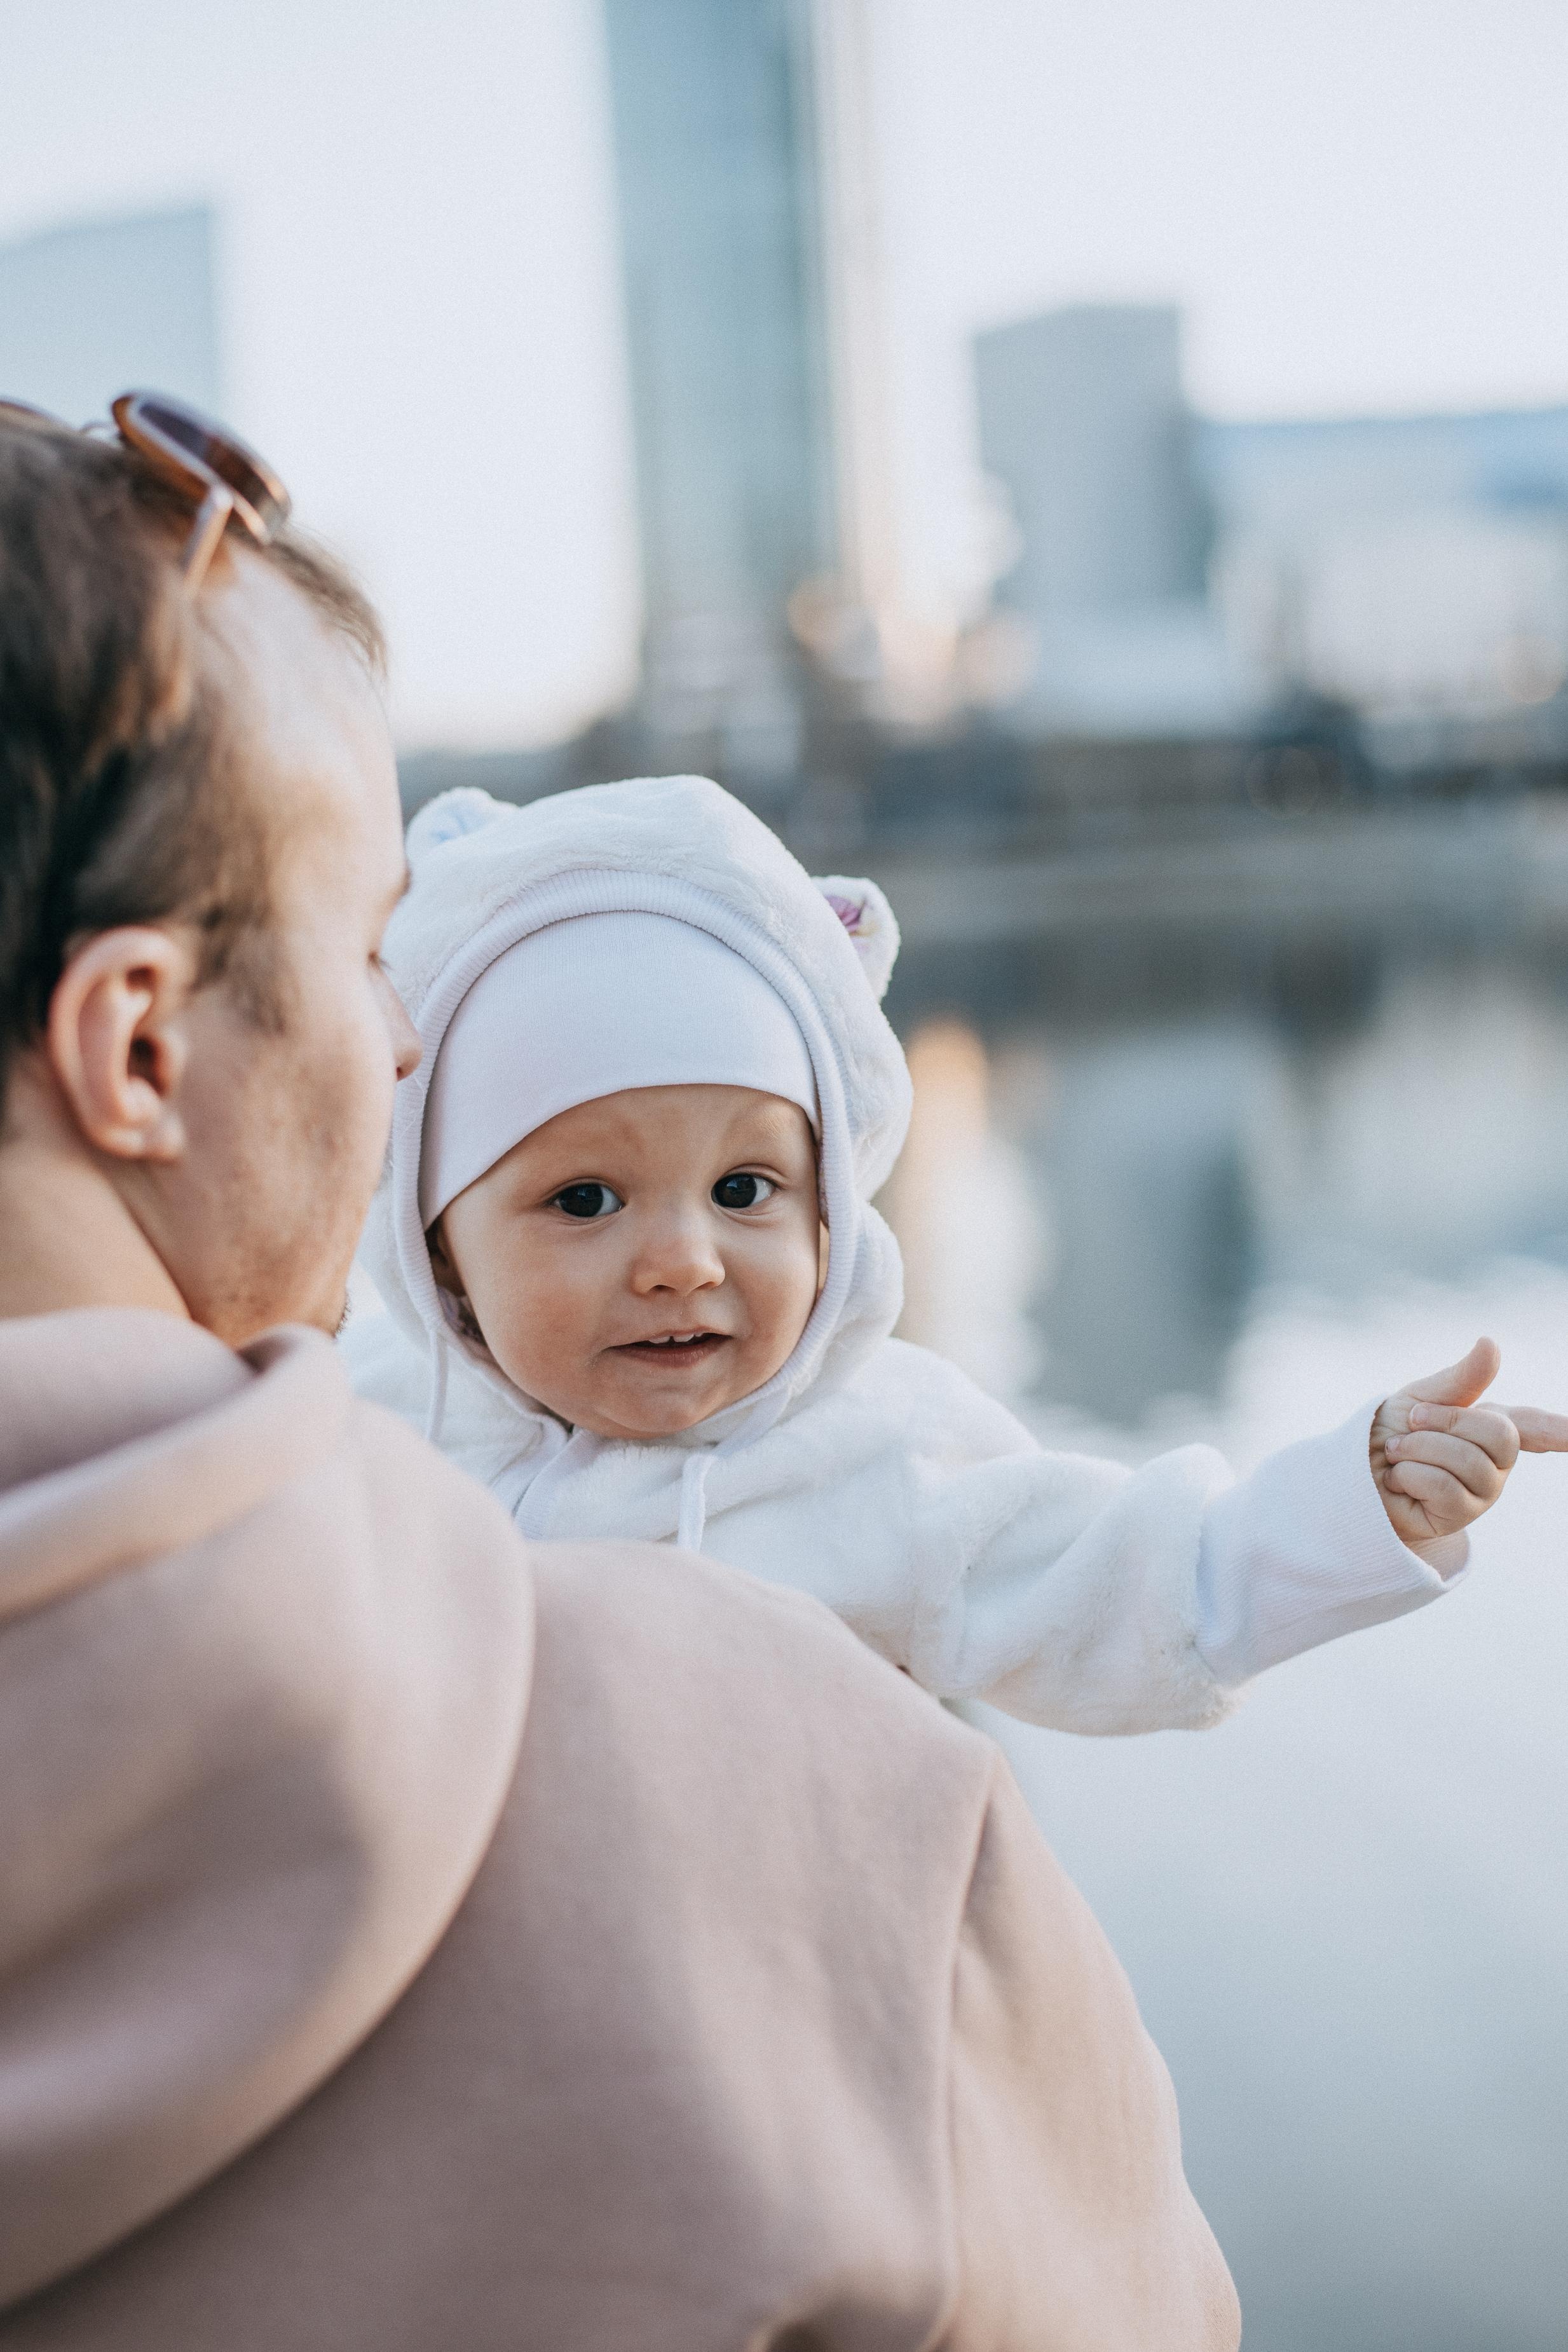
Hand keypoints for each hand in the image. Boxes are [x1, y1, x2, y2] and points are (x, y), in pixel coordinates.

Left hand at [1371, 1336, 1567, 1552]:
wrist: (1352, 1469)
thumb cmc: (1391, 1431)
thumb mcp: (1421, 1396)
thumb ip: (1460, 1379)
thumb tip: (1491, 1344)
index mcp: (1491, 1425)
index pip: (1535, 1425)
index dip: (1559, 1429)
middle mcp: (1495, 1461)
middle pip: (1498, 1434)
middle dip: (1444, 1420)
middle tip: (1410, 1422)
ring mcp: (1481, 1492)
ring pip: (1465, 1461)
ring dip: (1417, 1448)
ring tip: (1398, 1454)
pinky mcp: (1458, 1517)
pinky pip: (1442, 1486)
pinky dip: (1409, 1474)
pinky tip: (1399, 1480)